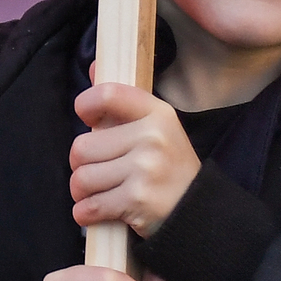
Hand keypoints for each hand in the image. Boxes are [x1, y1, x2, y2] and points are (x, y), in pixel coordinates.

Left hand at [70, 79, 200, 235]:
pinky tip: (99, 212)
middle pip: (82, 146)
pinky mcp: (137, 201)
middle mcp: (152, 137)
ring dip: (83, 192)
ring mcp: (145, 169)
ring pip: (82, 178)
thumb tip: (93, 67)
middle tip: (99, 173)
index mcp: (157, 113)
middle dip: (81, 164)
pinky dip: (86, 213)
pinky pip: (89, 206)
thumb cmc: (170, 168)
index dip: (85, 105)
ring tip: (100, 193)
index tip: (87, 118)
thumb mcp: (156, 128)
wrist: (199, 213)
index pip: (106, 94)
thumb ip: (122, 101)